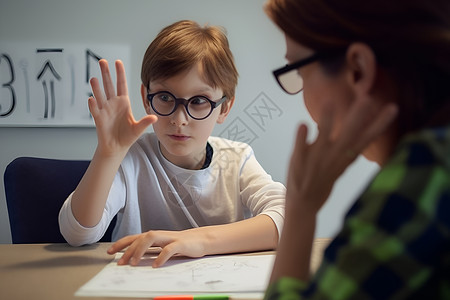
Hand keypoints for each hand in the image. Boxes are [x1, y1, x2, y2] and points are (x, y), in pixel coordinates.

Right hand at [89, 59, 156, 156]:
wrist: (117, 147)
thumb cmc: (127, 136)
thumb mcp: (138, 128)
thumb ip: (145, 122)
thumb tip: (155, 117)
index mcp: (124, 103)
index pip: (121, 85)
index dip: (120, 73)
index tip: (117, 61)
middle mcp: (113, 104)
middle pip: (109, 85)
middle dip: (106, 73)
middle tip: (102, 61)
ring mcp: (105, 110)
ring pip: (100, 95)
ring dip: (96, 87)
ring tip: (94, 79)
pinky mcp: (99, 119)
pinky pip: (95, 110)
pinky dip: (93, 104)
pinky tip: (91, 99)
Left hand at [107, 229, 207, 266]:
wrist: (202, 240)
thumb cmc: (182, 244)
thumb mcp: (163, 247)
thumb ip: (151, 250)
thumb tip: (133, 259)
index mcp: (155, 236)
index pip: (134, 237)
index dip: (121, 243)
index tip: (109, 252)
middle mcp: (160, 235)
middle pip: (140, 237)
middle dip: (127, 249)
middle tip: (120, 262)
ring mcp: (170, 237)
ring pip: (151, 238)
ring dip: (140, 250)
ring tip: (134, 263)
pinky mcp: (181, 243)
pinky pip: (169, 249)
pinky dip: (161, 257)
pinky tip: (155, 265)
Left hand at [285, 96, 397, 214]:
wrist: (303, 205)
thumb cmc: (321, 181)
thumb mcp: (336, 164)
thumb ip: (340, 144)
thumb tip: (342, 121)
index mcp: (344, 158)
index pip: (365, 138)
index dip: (379, 124)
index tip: (392, 108)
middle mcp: (333, 158)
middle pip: (348, 135)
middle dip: (357, 118)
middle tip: (367, 99)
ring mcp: (315, 160)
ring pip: (323, 138)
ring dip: (327, 121)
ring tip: (329, 102)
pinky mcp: (298, 162)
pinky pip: (300, 149)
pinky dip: (302, 138)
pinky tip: (303, 124)